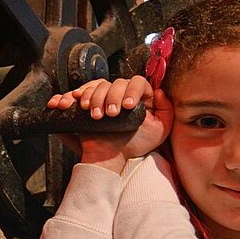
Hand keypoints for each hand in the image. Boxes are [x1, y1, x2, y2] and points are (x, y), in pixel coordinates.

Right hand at [47, 76, 173, 169]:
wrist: (111, 156)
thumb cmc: (134, 145)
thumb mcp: (159, 130)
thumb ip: (166, 111)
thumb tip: (158, 92)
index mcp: (140, 96)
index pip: (138, 82)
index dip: (133, 91)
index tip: (128, 106)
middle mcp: (121, 93)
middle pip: (116, 82)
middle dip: (112, 97)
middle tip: (111, 114)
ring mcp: (104, 96)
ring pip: (99, 85)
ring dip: (95, 98)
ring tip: (95, 115)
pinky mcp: (88, 101)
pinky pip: (81, 91)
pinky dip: (75, 94)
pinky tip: (72, 101)